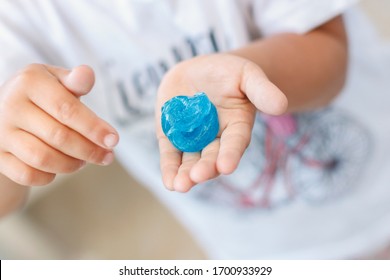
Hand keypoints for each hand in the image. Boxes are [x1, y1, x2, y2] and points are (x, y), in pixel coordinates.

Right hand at [0, 64, 118, 185]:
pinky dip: (48, 176)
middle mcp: (10, 105)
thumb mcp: (58, 81)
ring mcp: (1, 132)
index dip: (93, 127)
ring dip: (71, 164)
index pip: (67, 109)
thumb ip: (75, 81)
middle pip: (58, 136)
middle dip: (89, 150)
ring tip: (84, 160)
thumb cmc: (44, 95)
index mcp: (30, 82)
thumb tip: (87, 74)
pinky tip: (60, 167)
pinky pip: (26, 174)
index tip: (114, 140)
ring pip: (42, 158)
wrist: (7, 109)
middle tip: (107, 156)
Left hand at [156, 54, 286, 191]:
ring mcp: (193, 139)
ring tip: (180, 185)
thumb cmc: (228, 73)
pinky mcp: (173, 137)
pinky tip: (169, 182)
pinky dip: (169, 167)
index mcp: (237, 127)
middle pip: (211, 157)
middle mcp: (216, 139)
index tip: (226, 167)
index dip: (231, 154)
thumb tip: (281, 105)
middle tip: (198, 176)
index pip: (235, 142)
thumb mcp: (247, 75)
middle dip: (205, 168)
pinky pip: (171, 154)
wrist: (200, 71)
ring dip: (185, 174)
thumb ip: (262, 90)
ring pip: (190, 160)